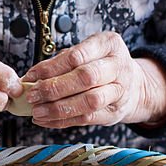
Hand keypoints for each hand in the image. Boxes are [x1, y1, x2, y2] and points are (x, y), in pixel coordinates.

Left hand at [23, 32, 165, 128]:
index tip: (30, 76)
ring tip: (37, 111)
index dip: (51, 67)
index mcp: (109, 44)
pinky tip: (46, 120)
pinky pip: (87, 119)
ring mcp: (120, 91)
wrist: (134, 85)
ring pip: (89, 101)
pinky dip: (63, 121)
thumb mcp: (87, 52)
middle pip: (85, 78)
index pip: (77, 56)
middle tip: (33, 95)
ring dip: (58, 108)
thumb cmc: (102, 65)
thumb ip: (62, 61)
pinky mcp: (115, 113)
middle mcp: (119, 66)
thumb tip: (32, 77)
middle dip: (54, 88)